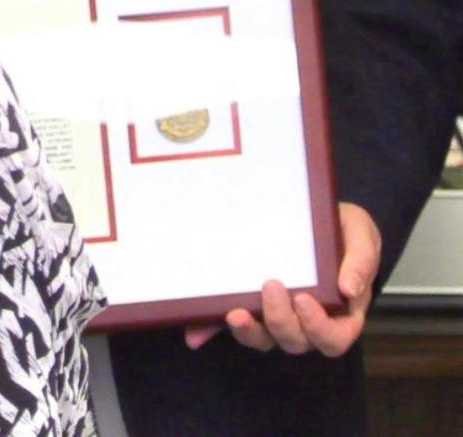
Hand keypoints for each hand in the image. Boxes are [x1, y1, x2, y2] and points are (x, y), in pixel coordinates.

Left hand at [185, 202, 381, 355]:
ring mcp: (278, 314)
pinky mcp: (252, 303)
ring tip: (234, 312)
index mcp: (340, 313)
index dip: (318, 329)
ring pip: (264, 338)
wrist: (320, 214)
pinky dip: (213, 329)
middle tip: (271, 286)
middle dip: (281, 321)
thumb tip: (350, 289)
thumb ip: (361, 260)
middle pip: (295, 341)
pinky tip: (194, 331)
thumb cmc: (346, 232)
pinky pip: (233, 322)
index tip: (304, 300)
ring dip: (248, 331)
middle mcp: (307, 321)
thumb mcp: (362, 237)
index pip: (333, 339)